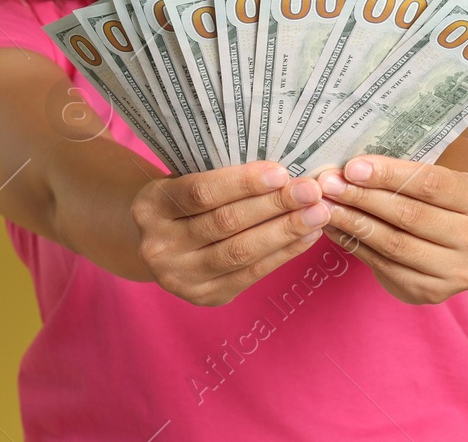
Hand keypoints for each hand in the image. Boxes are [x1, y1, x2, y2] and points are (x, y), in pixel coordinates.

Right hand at [130, 161, 328, 306]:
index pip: (201, 193)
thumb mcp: (185, 179)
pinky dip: (283, 254)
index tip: (281, 172)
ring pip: (240, 252)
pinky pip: (251, 274)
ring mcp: (180, 277)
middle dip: (274, 205)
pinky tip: (307, 237)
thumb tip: (282, 170)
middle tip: (311, 191)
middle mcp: (158, 246)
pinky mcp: (205, 298)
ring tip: (317, 213)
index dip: (243, 183)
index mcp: (150, 206)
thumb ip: (220, 174)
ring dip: (285, 231)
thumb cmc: (183, 202)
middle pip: (224, 223)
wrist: (158, 245)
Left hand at [318, 155, 467, 304]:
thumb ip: (407, 175)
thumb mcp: (443, 181)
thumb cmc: (444, 203)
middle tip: (328, 185)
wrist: (461, 246)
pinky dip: (356, 246)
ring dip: (353, 223)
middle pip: (409, 215)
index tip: (351, 168)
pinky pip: (385, 266)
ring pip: (394, 243)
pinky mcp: (433, 293)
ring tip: (325, 206)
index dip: (388, 175)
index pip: (429, 184)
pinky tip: (336, 230)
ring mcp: (459, 273)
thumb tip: (351, 169)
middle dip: (362, 198)